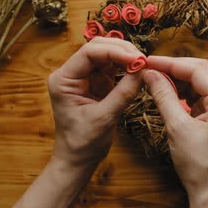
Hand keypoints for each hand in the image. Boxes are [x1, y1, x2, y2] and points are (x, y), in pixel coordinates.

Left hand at [47, 37, 143, 166]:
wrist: (77, 159)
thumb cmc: (83, 142)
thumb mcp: (104, 118)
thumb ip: (123, 93)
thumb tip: (143, 71)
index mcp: (63, 79)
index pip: (89, 53)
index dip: (115, 51)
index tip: (137, 59)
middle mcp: (71, 73)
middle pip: (98, 48)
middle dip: (121, 50)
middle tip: (143, 60)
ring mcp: (85, 77)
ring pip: (107, 55)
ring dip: (126, 57)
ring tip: (144, 65)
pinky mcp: (97, 83)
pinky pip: (113, 67)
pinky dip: (126, 67)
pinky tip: (138, 71)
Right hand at [142, 56, 207, 200]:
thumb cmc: (199, 165)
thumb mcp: (177, 127)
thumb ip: (164, 96)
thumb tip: (150, 73)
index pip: (197, 70)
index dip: (170, 63)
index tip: (147, 61)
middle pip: (201, 71)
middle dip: (174, 68)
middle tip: (149, 67)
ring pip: (200, 81)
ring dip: (178, 79)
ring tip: (154, 79)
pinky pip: (200, 95)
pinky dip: (183, 92)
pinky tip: (167, 92)